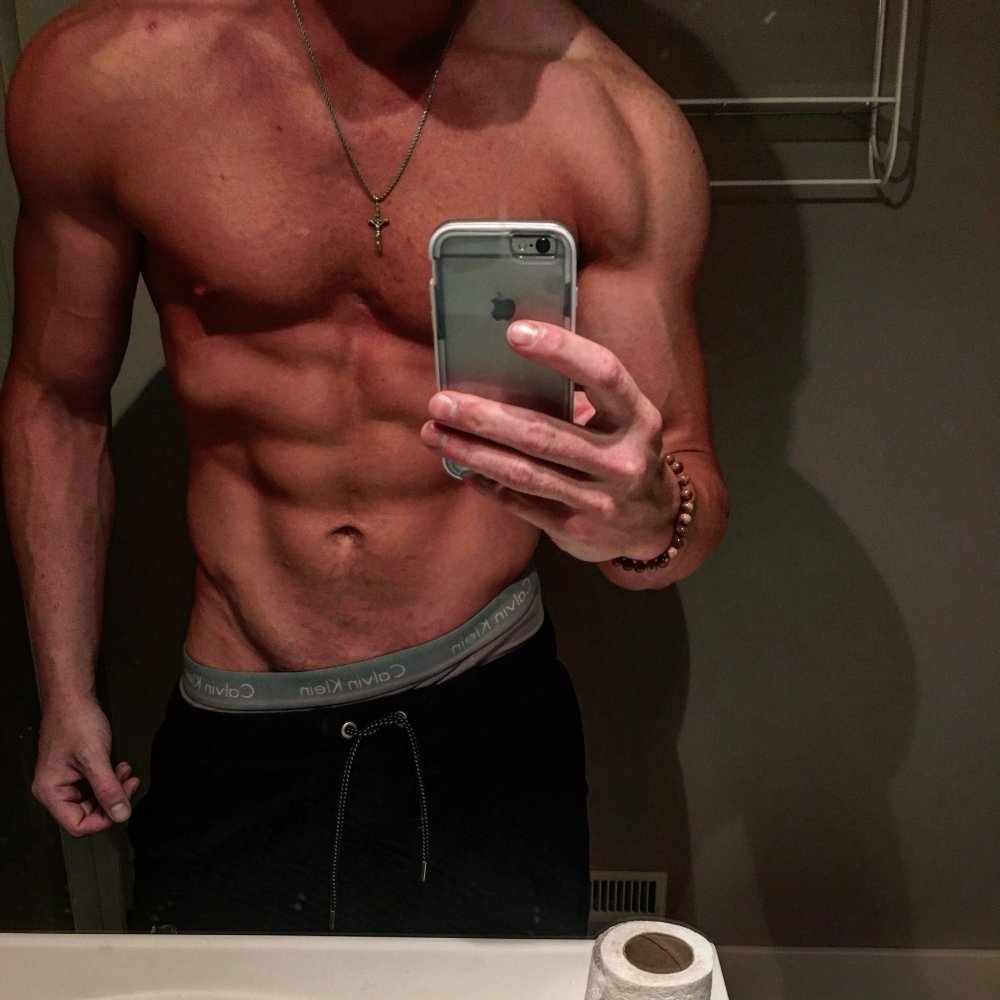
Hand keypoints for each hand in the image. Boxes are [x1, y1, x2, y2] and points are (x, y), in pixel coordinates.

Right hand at [33, 695, 139, 836]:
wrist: (74, 698)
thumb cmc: (76, 722)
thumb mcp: (95, 758)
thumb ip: (108, 789)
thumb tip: (121, 815)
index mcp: (51, 792)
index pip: (77, 824)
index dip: (103, 820)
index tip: (124, 806)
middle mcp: (56, 790)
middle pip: (88, 813)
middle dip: (112, 800)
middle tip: (129, 783)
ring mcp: (67, 781)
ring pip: (95, 799)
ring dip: (114, 788)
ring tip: (125, 772)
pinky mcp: (78, 771)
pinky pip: (97, 785)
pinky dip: (111, 779)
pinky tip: (121, 767)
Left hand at [420, 320, 678, 562]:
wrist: (657, 525)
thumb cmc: (625, 453)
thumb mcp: (623, 422)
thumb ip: (581, 398)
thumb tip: (507, 367)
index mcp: (638, 418)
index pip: (603, 375)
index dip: (561, 351)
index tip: (514, 333)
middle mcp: (622, 459)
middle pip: (544, 433)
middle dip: (486, 417)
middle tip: (441, 401)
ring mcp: (600, 500)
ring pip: (525, 473)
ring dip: (473, 452)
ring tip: (435, 433)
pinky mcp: (577, 530)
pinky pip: (523, 504)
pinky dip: (489, 485)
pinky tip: (462, 469)